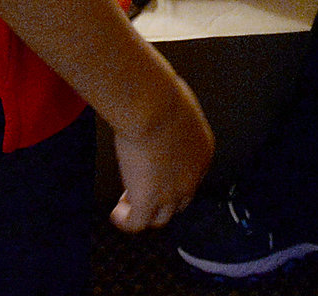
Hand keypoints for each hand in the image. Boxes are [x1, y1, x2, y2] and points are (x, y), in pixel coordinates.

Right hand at [107, 79, 213, 231]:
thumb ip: (168, 110)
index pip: (191, 175)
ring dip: (144, 213)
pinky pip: (137, 223)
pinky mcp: (148, 201)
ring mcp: (171, 193)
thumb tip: (155, 100)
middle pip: (179, 201)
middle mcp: (192, 177)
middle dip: (161, 198)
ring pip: (160, 218)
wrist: (153, 106)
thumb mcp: (173, 102)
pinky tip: (115, 214)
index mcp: (202, 151)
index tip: (155, 171)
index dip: (172, 178)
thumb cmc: (161, 94)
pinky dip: (126, 221)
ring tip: (125, 205)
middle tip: (140, 188)